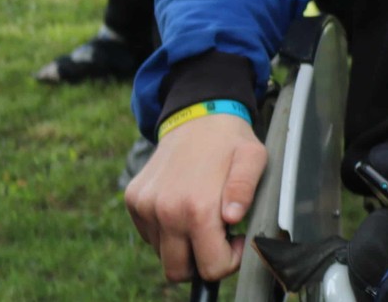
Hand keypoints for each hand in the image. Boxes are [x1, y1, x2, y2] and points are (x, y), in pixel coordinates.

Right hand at [124, 112, 266, 283]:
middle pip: (177, 271)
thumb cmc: (231, 141)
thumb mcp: (253, 159)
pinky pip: (150, 234)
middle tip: (219, 235)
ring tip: (202, 213)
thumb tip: (232, 218)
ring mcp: (145, 206)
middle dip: (202, 261)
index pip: (209, 268)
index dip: (228, 261)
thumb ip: (244, 190)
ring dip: (184, 243)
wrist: (198, 115)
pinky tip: (184, 204)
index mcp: (196, 206)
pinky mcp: (133, 200)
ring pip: (163, 253)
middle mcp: (165, 210)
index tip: (235, 238)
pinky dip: (167, 229)